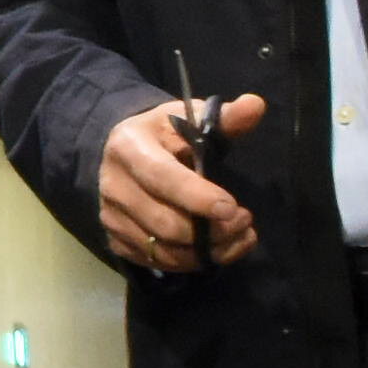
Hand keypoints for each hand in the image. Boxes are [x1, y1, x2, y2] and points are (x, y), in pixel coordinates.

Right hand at [99, 89, 264, 275]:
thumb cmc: (162, 134)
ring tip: (240, 237)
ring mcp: (111, 217)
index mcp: (129, 147)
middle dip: (210, 230)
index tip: (232, 208)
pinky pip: (158, 262)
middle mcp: (113, 185)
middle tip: (244, 221)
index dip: (198, 198)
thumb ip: (224, 117)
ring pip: (163, 250)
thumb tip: (256, 105)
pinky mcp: (116, 240)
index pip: (162, 178)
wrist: (120, 152)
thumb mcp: (188, 118)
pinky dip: (193, 262)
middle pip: (164, 223)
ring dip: (208, 251)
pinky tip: (219, 250)